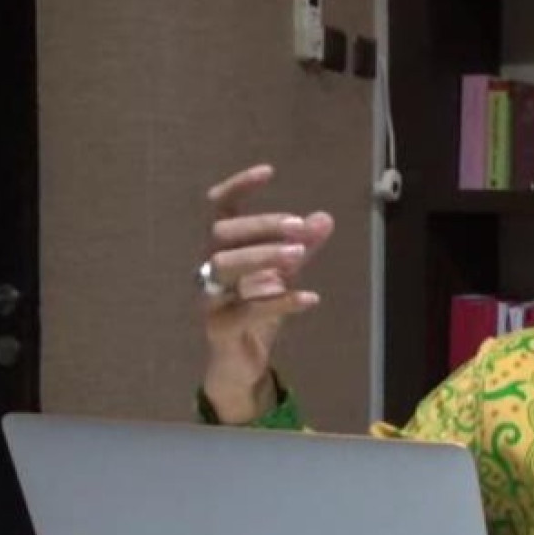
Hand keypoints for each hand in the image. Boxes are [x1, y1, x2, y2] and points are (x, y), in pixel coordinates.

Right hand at [201, 164, 333, 423]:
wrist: (242, 363)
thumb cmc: (258, 311)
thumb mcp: (284, 276)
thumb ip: (302, 248)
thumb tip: (325, 218)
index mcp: (222, 249)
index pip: (220, 209)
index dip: (238, 187)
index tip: (268, 172)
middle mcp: (208, 269)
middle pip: (221, 235)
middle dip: (260, 227)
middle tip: (299, 227)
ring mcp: (209, 299)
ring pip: (224, 269)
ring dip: (263, 257)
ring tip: (299, 256)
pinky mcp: (219, 328)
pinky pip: (245, 311)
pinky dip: (279, 302)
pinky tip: (310, 297)